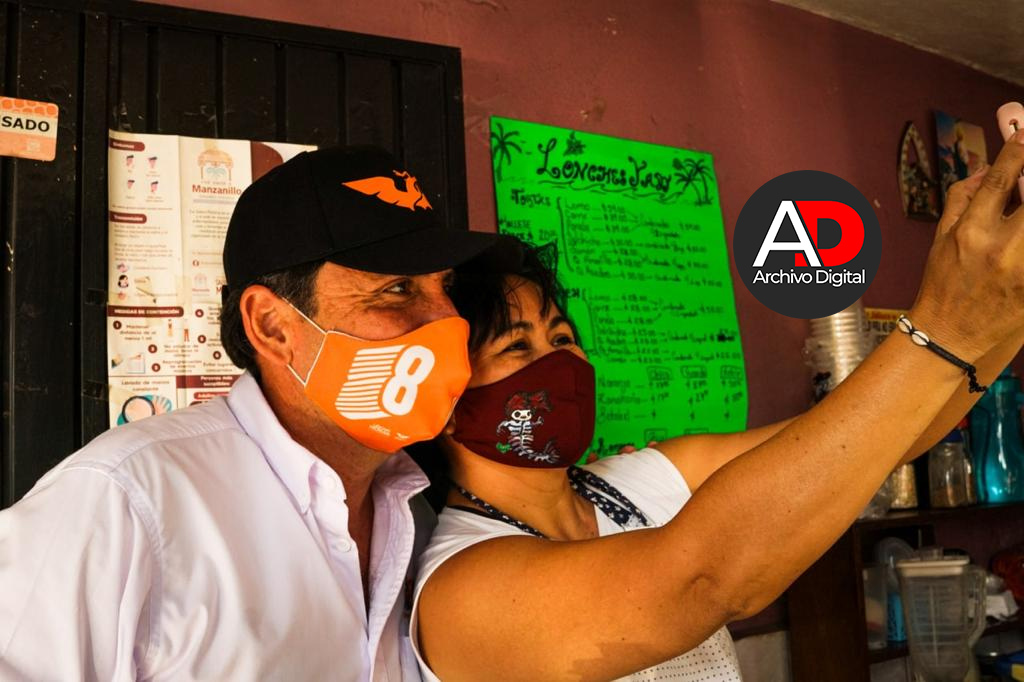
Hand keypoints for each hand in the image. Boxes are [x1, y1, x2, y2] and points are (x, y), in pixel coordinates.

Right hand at [909, 130, 1023, 360]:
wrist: (949, 337)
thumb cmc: (943, 285)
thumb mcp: (942, 236)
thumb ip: (963, 195)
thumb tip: (990, 165)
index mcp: (971, 233)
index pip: (1003, 178)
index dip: (1020, 149)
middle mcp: (1003, 249)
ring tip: (1018, 213)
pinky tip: (1019, 237)